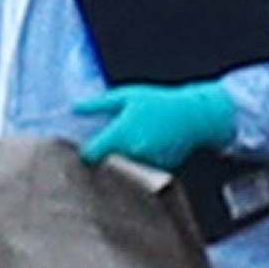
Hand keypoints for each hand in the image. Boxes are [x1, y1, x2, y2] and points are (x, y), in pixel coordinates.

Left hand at [74, 83, 237, 169]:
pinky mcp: (158, 171)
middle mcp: (131, 153)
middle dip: (105, 155)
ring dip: (123, 159)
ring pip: (124, 168)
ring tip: (137, 138)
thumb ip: (98, 105)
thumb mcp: (126, 96)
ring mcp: (145, 164)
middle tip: (112, 141)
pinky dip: (141, 161)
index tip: (90, 144)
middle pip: (106, 163)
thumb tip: (74, 108)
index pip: (90, 155)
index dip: (87, 151)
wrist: (194, 115)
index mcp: (120, 135)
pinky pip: (141, 169)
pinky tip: (150, 144)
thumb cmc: (158, 102)